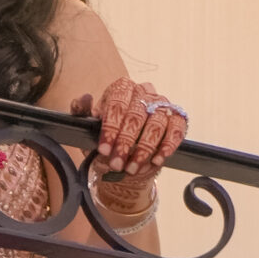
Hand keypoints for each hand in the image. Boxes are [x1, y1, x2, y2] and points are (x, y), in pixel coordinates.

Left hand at [70, 79, 187, 184]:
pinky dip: (167, 146)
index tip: (103, 149)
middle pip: (137, 115)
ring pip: (157, 124)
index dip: (110, 128)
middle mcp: (144, 91)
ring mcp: (163, 104)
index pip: (117, 104)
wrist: (128, 153)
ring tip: (132, 168)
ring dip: (144, 149)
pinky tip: (156, 159)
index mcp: (122, 88)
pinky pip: (177, 130)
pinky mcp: (177, 118)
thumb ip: (81, 112)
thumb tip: (84, 97)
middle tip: (116, 164)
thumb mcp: (89, 126)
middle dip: (125, 143)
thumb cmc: (108, 137)